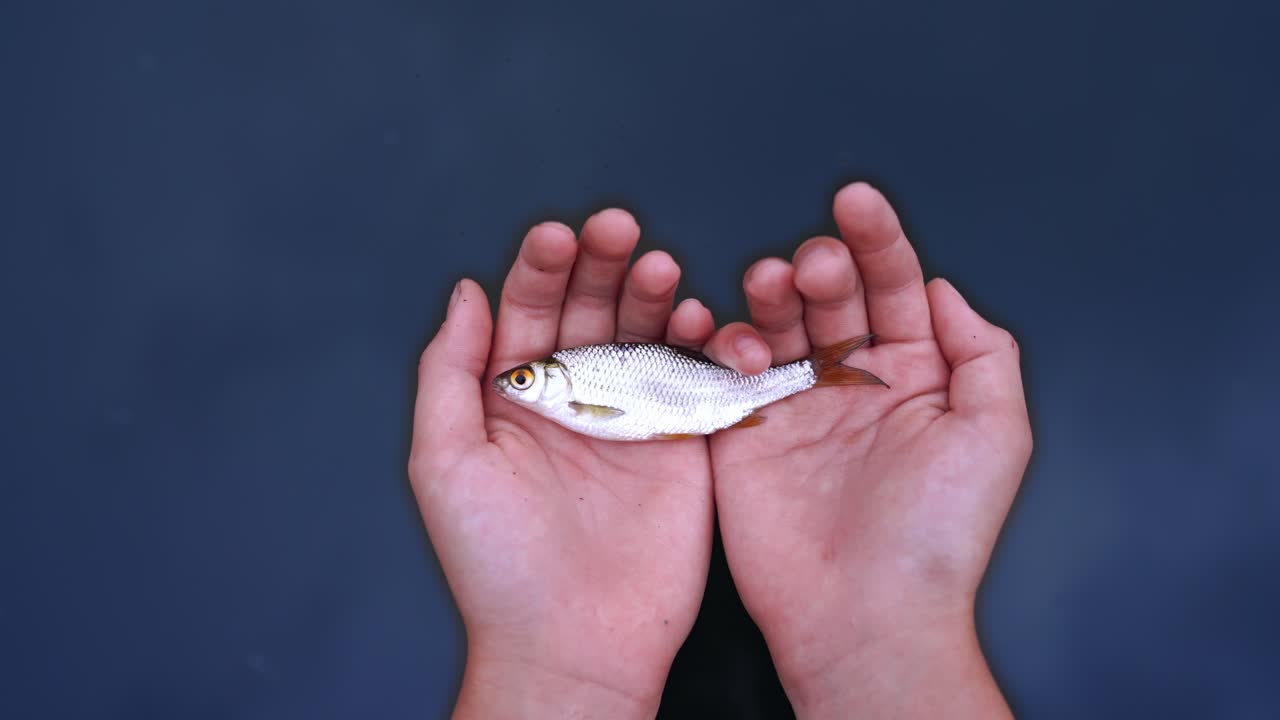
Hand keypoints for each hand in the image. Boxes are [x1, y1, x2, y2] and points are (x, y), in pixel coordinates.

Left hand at [408, 211, 721, 718]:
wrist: (573, 643)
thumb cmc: (495, 564)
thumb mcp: (444, 460)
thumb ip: (448, 370)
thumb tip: (465, 291)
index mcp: (512, 395)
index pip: (527, 310)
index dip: (542, 267)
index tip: (557, 235)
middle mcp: (573, 396)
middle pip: (591, 307)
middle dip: (603, 263)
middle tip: (618, 229)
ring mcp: (631, 416)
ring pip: (645, 332)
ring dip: (654, 293)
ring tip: (660, 270)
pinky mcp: (682, 443)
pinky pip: (695, 378)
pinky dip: (702, 344)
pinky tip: (698, 317)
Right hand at [705, 183, 1032, 717]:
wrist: (863, 613)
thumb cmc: (936, 536)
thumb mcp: (996, 434)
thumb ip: (981, 351)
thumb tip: (946, 290)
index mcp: (916, 378)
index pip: (897, 289)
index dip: (879, 241)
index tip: (858, 200)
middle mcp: (853, 384)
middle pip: (833, 296)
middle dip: (823, 264)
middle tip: (817, 265)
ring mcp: (795, 406)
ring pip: (775, 321)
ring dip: (770, 292)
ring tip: (772, 285)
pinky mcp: (743, 433)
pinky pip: (724, 370)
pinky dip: (723, 344)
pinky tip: (738, 345)